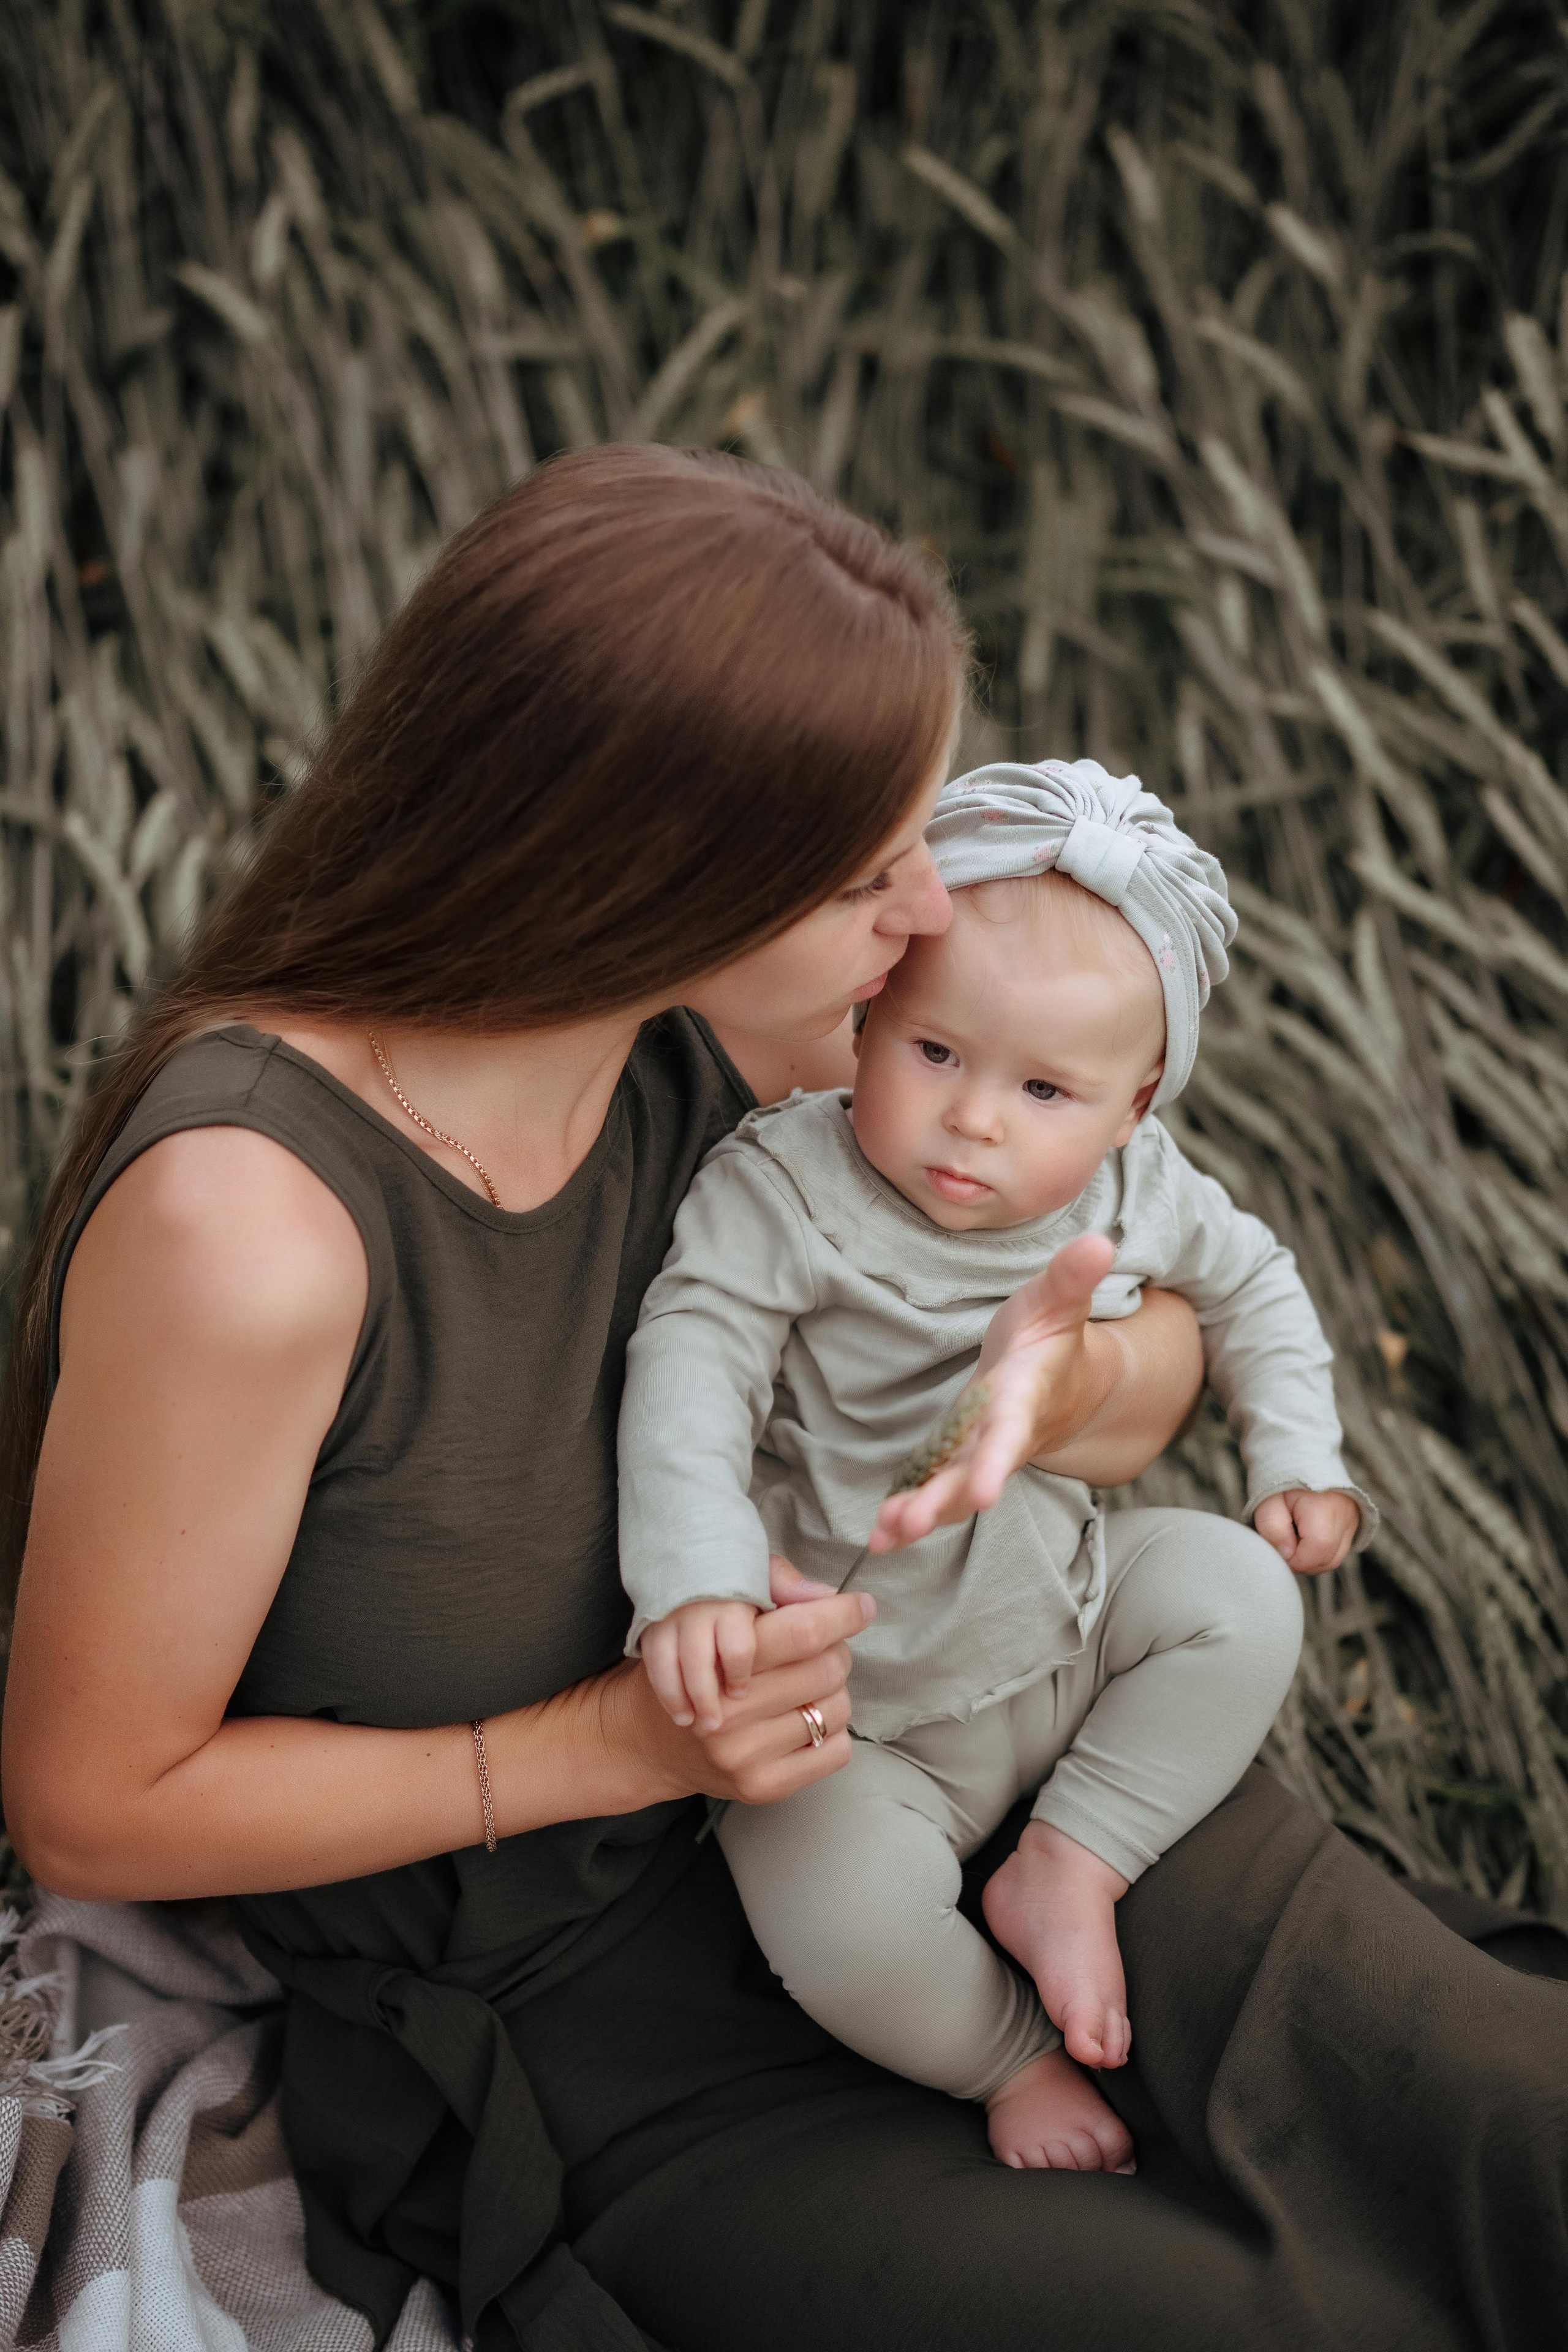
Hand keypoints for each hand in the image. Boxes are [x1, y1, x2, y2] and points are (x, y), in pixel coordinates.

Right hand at [610, 1556, 871, 1806]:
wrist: (645, 1738)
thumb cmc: (696, 1667)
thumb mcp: (718, 1614)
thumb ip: (772, 1593)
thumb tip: (829, 1596)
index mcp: (720, 1656)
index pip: (802, 1631)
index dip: (842, 1614)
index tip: (860, 1606)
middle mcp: (731, 1709)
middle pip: (826, 1668)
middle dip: (835, 1651)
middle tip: (820, 1650)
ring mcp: (745, 1754)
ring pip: (837, 1709)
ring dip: (832, 1693)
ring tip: (804, 1689)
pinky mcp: (761, 1787)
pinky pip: (837, 1752)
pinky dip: (833, 1732)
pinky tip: (803, 1721)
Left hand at [869, 1232, 1116, 1553]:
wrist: (1062, 1379)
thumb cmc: (1053, 1335)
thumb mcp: (1059, 1299)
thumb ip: (1072, 1276)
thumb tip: (1098, 1242)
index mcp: (1026, 1395)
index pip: (1011, 1429)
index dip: (996, 1459)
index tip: (985, 1493)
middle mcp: (1005, 1432)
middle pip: (975, 1470)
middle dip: (947, 1497)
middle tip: (916, 1521)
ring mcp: (981, 1451)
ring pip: (953, 1489)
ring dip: (921, 1513)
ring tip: (885, 1534)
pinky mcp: (960, 1459)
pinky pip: (937, 1490)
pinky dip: (910, 1515)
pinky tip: (881, 1535)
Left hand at [1253, 1488, 1358, 1573]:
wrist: (1300, 1457)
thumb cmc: (1280, 1481)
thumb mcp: (1266, 1503)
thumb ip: (1272, 1530)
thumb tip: (1287, 1555)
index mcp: (1325, 1507)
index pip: (1317, 1550)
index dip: (1295, 1558)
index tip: (1279, 1544)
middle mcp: (1346, 1515)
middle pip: (1328, 1559)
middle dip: (1302, 1561)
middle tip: (1284, 1541)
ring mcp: (1353, 1520)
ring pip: (1334, 1559)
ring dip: (1311, 1558)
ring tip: (1294, 1536)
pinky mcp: (1353, 1523)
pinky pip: (1338, 1550)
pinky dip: (1320, 1552)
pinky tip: (1305, 1536)